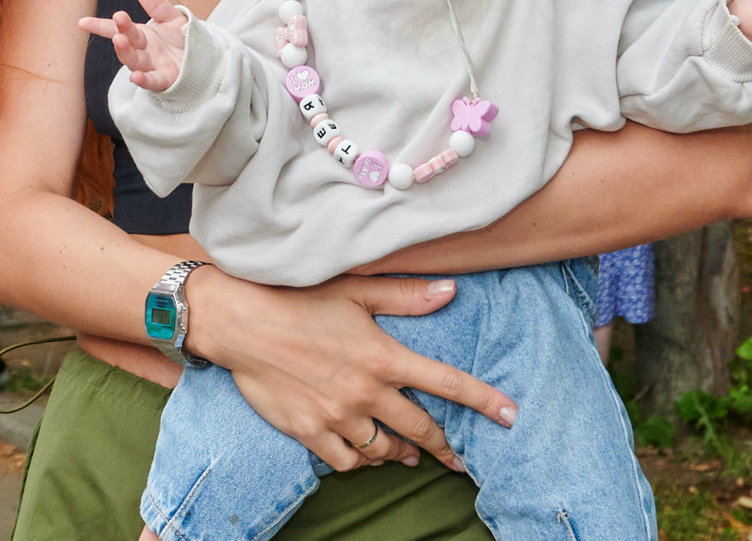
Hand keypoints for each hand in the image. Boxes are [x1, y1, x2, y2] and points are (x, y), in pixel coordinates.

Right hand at [75, 0, 189, 91]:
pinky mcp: (164, 80)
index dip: (99, 26)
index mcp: (141, 35)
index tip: (82, 22)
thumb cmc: (182, 40)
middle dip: (121, 30)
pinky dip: (143, 80)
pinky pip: (151, 81)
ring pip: (134, 61)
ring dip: (125, 52)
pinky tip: (136, 77)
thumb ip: (158, 6)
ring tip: (119, 40)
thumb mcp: (173, 18)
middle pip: (127, 41)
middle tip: (119, 17)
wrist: (202, 62)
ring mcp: (151, 66)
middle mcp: (142, 51)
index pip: (116, 29)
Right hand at [186, 267, 517, 473]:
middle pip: (421, 428)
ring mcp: (338, 416)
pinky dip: (360, 461)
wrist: (240, 323)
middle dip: (445, 446)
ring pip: (384, 450)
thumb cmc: (298, 298)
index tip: (511, 416)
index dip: (483, 401)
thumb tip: (451, 291)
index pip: (447, 383)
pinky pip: (346, 461)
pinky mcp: (310, 432)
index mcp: (384, 356)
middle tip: (458, 458)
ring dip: (402, 454)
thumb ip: (406, 296)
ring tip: (409, 454)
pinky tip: (364, 455)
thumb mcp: (355, 289)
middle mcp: (366, 391)